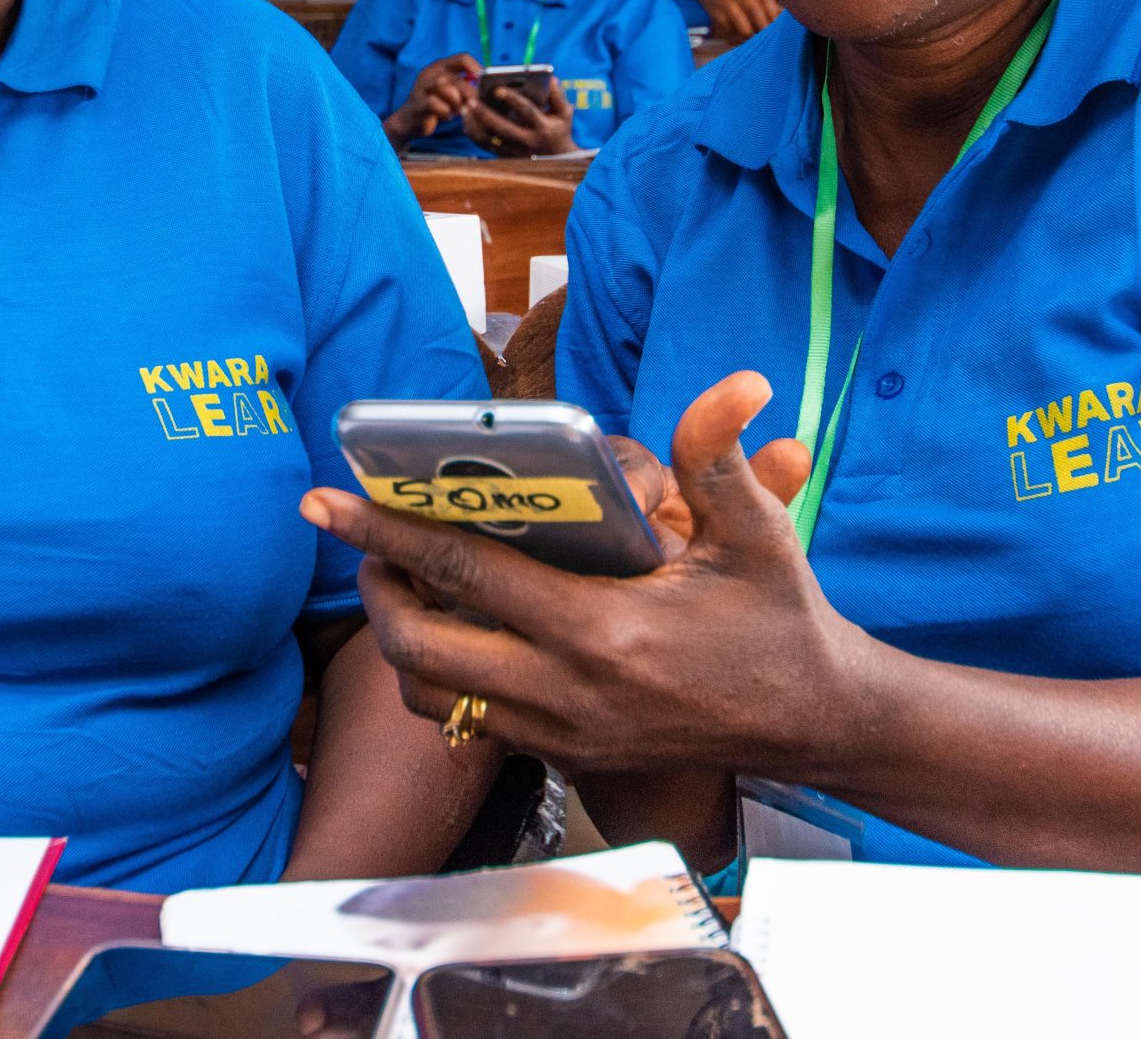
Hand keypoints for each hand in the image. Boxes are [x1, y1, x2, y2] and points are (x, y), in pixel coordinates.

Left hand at [299, 372, 845, 776]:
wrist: (814, 720)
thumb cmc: (781, 621)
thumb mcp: (759, 533)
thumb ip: (723, 457)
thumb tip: (736, 385)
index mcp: (600, 628)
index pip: (463, 571)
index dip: (385, 531)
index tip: (326, 501)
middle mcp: (567, 689)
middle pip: (420, 644)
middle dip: (376, 586)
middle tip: (368, 541)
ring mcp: (562, 732)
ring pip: (433, 695)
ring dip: (402, 640)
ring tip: (403, 583)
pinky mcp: (567, 756)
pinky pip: (470, 724)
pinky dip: (442, 679)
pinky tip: (455, 631)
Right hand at [385, 54, 479, 147]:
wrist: (409, 121)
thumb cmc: (436, 105)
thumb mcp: (451, 91)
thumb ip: (465, 85)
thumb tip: (486, 86)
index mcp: (440, 66)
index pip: (462, 58)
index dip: (476, 69)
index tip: (483, 84)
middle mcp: (430, 73)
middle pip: (456, 77)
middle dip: (469, 93)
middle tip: (474, 104)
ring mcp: (422, 88)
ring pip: (446, 88)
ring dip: (457, 102)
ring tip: (458, 110)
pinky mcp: (418, 103)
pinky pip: (435, 104)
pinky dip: (446, 112)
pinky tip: (447, 116)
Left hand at [462, 74, 575, 156]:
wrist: (558, 161)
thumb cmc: (560, 130)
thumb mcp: (565, 114)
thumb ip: (558, 96)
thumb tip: (551, 79)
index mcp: (542, 127)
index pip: (527, 111)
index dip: (513, 99)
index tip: (497, 88)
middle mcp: (527, 141)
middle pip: (503, 128)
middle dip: (486, 114)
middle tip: (471, 100)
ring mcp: (515, 151)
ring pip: (490, 140)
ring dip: (475, 124)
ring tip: (464, 108)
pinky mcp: (505, 156)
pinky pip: (485, 146)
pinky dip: (474, 133)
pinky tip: (466, 119)